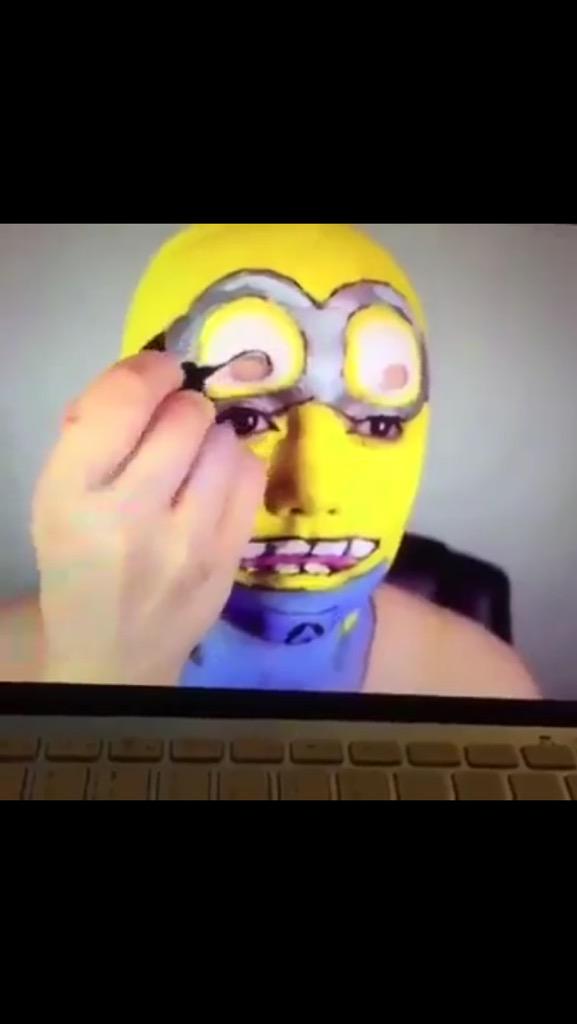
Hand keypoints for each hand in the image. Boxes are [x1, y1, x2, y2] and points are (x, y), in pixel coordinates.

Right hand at [32, 351, 265, 685]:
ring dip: (209, 436)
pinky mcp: (230, 557)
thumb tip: (147, 377)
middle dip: (180, 407)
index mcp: (72, 495)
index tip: (159, 372)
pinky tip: (215, 480)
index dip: (149, 371)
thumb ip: (90, 432)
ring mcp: (190, 541)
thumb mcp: (57, 496)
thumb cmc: (80, 563)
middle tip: (170, 425)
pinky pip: (251, 473)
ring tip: (191, 458)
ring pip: (225, 440)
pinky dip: (235, 464)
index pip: (124, 401)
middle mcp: (132, 515)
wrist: (114, 651)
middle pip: (186, 415)